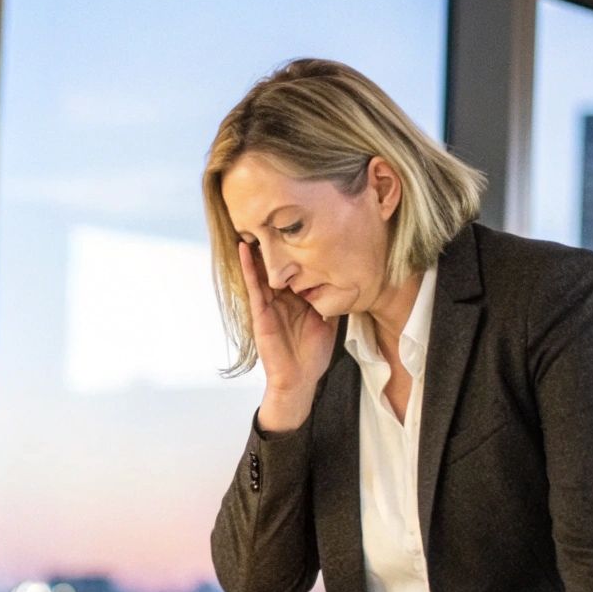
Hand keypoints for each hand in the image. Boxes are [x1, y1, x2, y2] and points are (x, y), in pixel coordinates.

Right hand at [239, 240, 334, 431]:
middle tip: (270, 213)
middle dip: (273, 241)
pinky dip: (248, 267)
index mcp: (295, 298)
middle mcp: (280, 297)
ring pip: (261, 270)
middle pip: (275, 264)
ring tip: (253, 221)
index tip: (298, 222)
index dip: (295, 247)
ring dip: (256, 248)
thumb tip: (347, 278)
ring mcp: (267, 304)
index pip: (294, 267)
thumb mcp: (329, 319)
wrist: (300, 379)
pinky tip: (245, 248)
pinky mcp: (259, 313)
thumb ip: (331, 299)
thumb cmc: (313, 353)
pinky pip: (253, 285)